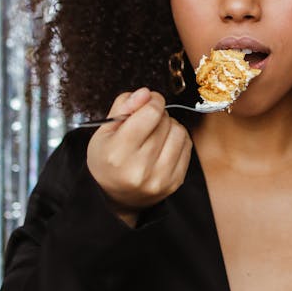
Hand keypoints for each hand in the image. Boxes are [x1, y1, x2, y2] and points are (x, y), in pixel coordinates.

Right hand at [87, 88, 192, 224]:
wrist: (116, 197)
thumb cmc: (108, 160)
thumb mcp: (104, 131)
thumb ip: (124, 106)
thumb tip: (146, 93)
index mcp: (118, 153)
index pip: (150, 114)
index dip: (153, 100)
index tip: (149, 100)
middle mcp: (140, 169)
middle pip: (165, 121)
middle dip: (158, 114)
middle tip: (147, 122)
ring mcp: (160, 178)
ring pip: (179, 132)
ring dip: (170, 126)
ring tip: (156, 133)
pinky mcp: (174, 182)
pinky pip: (187, 147)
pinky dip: (177, 140)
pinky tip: (164, 145)